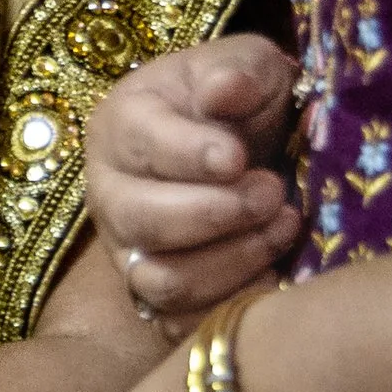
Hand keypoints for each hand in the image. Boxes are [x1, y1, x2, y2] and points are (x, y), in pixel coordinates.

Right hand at [86, 36, 302, 333]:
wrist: (244, 145)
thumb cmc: (241, 102)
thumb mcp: (248, 66)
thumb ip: (238, 70)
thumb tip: (222, 92)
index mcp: (122, 126)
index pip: (143, 146)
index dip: (192, 156)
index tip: (239, 156)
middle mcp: (110, 194)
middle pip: (144, 222)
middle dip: (218, 212)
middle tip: (273, 191)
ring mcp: (128, 253)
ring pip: (161, 281)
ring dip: (232, 261)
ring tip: (281, 226)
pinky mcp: (152, 298)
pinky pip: (178, 326)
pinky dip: (228, 307)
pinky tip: (270, 275)